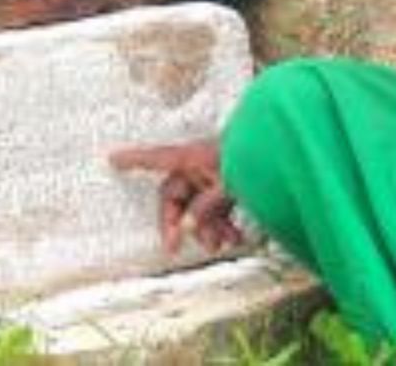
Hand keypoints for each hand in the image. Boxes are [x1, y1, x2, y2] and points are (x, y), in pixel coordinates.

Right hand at [108, 139, 243, 253]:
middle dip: (180, 223)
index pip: (155, 158)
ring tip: (221, 244)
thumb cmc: (256, 158)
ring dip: (207, 228)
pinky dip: (223, 223)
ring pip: (199, 206)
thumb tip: (189, 227)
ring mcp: (214, 174)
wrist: (283, 148)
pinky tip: (235, 238)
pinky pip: (218, 207)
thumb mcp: (228, 185)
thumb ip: (206, 207)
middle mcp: (198, 165)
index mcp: (191, 158)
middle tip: (175, 247)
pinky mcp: (231, 182)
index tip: (112, 159)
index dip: (133, 160)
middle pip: (177, 196)